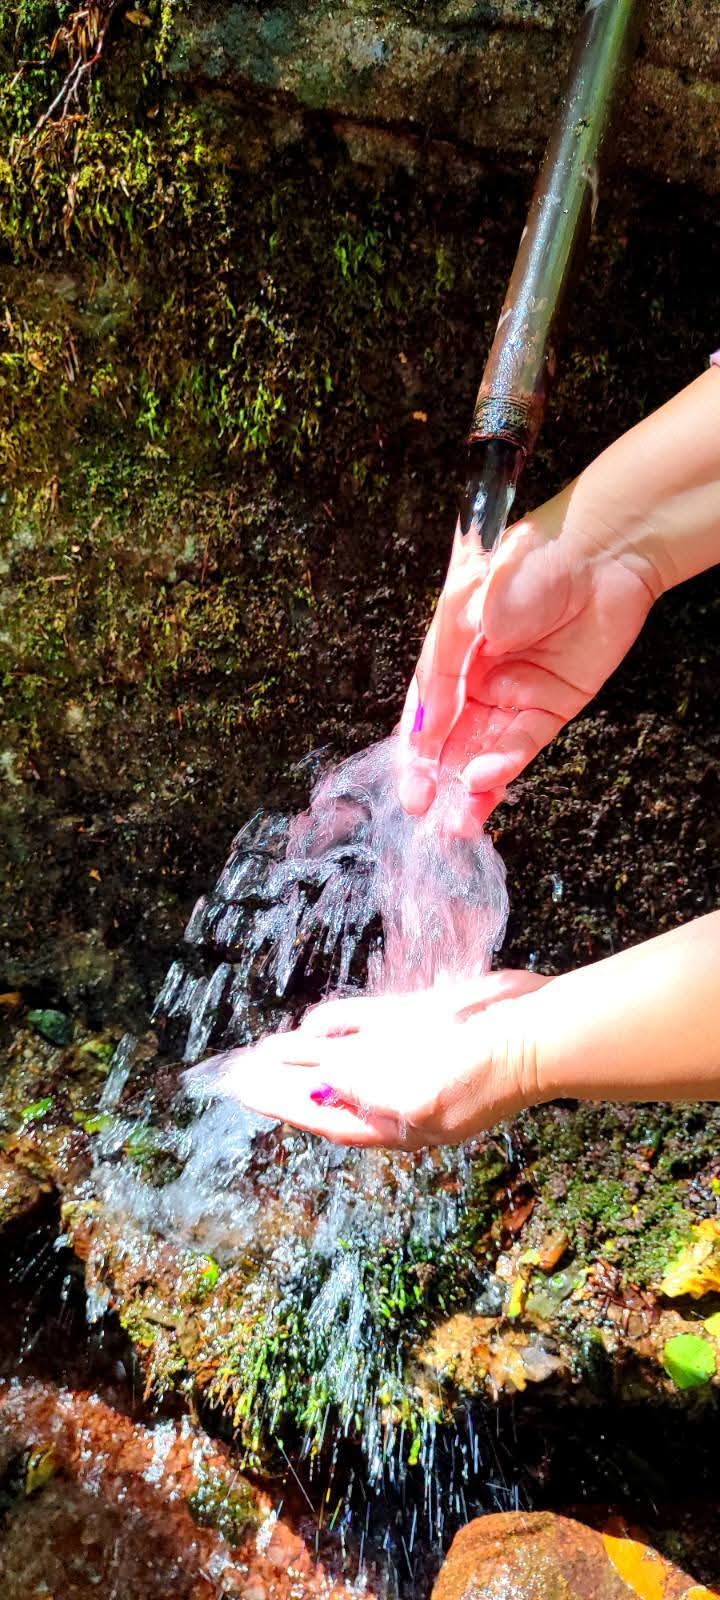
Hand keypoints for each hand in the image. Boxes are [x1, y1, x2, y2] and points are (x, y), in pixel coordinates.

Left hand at [193, 969, 550, 1147]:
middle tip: (239, 1073)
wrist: (531, 1034)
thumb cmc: (476, 1074)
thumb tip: (315, 1077)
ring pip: (342, 1057)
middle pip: (328, 1091)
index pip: (325, 1118)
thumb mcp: (408, 1093)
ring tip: (263, 1048)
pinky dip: (337, 1024)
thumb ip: (356, 1084)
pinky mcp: (419, 1021)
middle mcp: (396, 1091)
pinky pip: (367, 1024)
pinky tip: (308, 1023)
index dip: (282, 1105)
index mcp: (394, 1123)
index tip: (243, 1093)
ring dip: (303, 1053)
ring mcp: (408, 1055)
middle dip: (285, 1082)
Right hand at [397, 491, 660, 824]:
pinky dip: (504, 767)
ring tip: (459, 821)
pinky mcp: (552, 707)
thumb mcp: (465, 613)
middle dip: (438, 781)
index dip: (413, 754)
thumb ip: (442, 674)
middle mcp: (477, 680)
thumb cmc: (528, 563)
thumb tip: (426, 730)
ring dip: (470, 788)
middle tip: (428, 813)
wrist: (601, 551)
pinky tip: (488, 781)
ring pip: (485, 753)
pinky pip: (522, 745)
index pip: (422, 715)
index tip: (410, 788)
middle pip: (451, 742)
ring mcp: (515, 695)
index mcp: (448, 655)